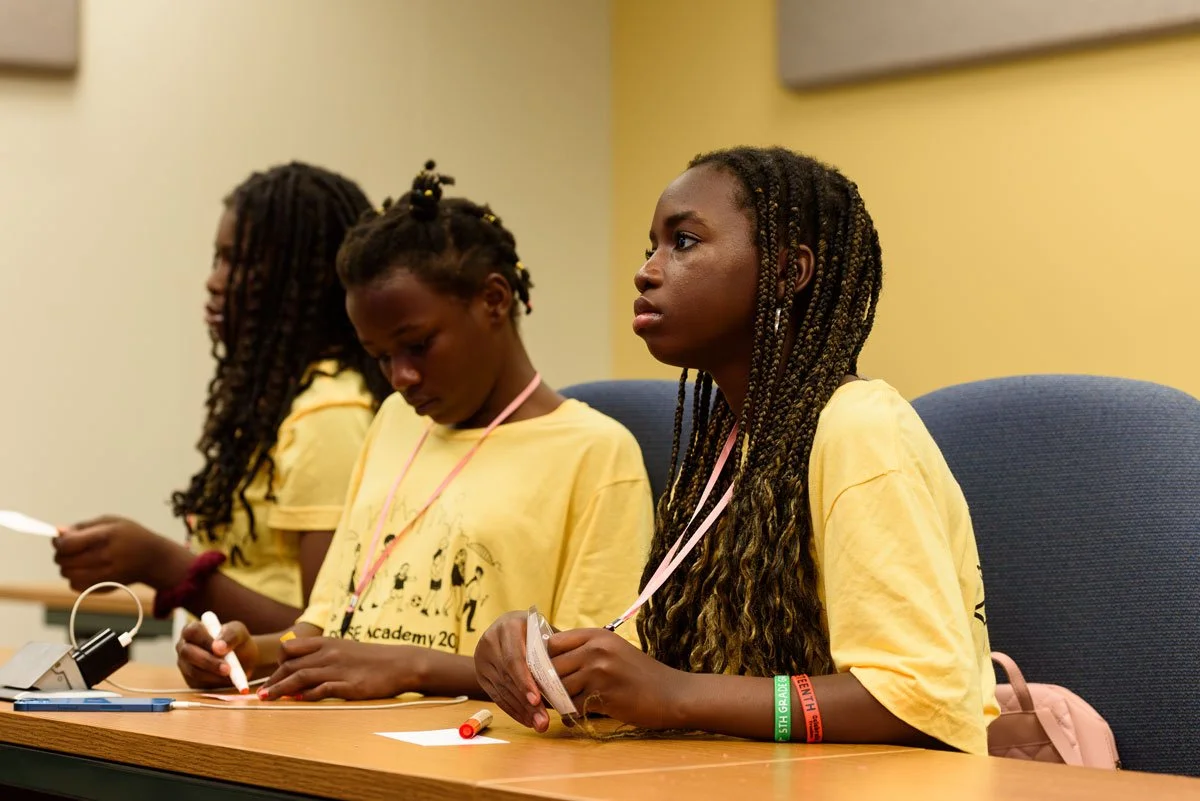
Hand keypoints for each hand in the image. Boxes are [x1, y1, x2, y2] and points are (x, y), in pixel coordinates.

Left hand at [52, 515, 180, 590]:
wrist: (154, 559)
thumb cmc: (131, 535)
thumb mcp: (111, 522)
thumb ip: (83, 526)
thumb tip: (57, 533)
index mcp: (108, 536)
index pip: (69, 544)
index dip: (59, 542)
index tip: (62, 539)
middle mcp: (107, 556)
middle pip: (64, 560)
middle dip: (61, 554)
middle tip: (70, 549)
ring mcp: (106, 574)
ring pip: (67, 574)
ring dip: (67, 566)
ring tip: (78, 559)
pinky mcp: (105, 587)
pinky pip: (75, 586)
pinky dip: (75, 578)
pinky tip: (85, 570)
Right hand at [175, 619, 257, 689]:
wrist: (243, 660)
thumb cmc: (237, 641)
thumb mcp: (238, 632)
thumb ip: (230, 635)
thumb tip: (218, 647)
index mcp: (193, 629)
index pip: (192, 631)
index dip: (204, 640)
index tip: (220, 649)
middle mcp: (184, 646)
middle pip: (187, 652)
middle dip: (207, 661)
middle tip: (227, 668)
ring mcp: (185, 664)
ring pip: (193, 671)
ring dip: (213, 674)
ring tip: (231, 673)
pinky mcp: (190, 680)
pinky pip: (198, 684)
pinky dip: (214, 683)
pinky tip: (227, 680)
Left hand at [260, 638, 418, 700]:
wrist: (400, 663)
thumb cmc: (373, 659)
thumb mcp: (346, 650)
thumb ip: (324, 656)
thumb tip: (303, 671)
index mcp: (327, 643)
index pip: (290, 648)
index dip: (277, 662)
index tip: (275, 674)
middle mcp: (329, 654)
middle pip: (290, 665)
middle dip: (272, 680)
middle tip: (262, 694)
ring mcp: (338, 670)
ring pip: (300, 678)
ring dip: (280, 689)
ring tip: (267, 699)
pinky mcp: (348, 686)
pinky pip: (320, 690)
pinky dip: (306, 696)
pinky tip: (297, 701)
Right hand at [474, 610, 550, 730]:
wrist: (510, 625)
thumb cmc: (535, 630)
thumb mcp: (545, 631)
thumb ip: (553, 649)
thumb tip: (566, 677)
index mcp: (508, 627)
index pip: (514, 659)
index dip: (524, 681)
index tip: (537, 700)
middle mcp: (491, 641)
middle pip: (508, 678)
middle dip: (527, 703)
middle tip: (543, 722)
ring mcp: (482, 659)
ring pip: (502, 690)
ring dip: (521, 711)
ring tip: (539, 724)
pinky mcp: (481, 674)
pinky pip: (496, 696)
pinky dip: (513, 710)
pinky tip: (527, 720)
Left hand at [549, 628, 686, 729]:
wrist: (672, 694)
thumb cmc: (640, 674)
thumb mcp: (613, 651)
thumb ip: (584, 651)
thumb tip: (547, 663)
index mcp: (595, 635)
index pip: (551, 642)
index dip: (542, 660)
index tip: (542, 674)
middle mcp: (595, 649)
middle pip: (550, 666)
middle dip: (544, 683)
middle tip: (545, 696)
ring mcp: (599, 671)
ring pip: (558, 688)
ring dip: (555, 701)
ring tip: (560, 708)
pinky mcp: (603, 695)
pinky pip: (572, 707)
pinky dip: (570, 715)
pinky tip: (575, 717)